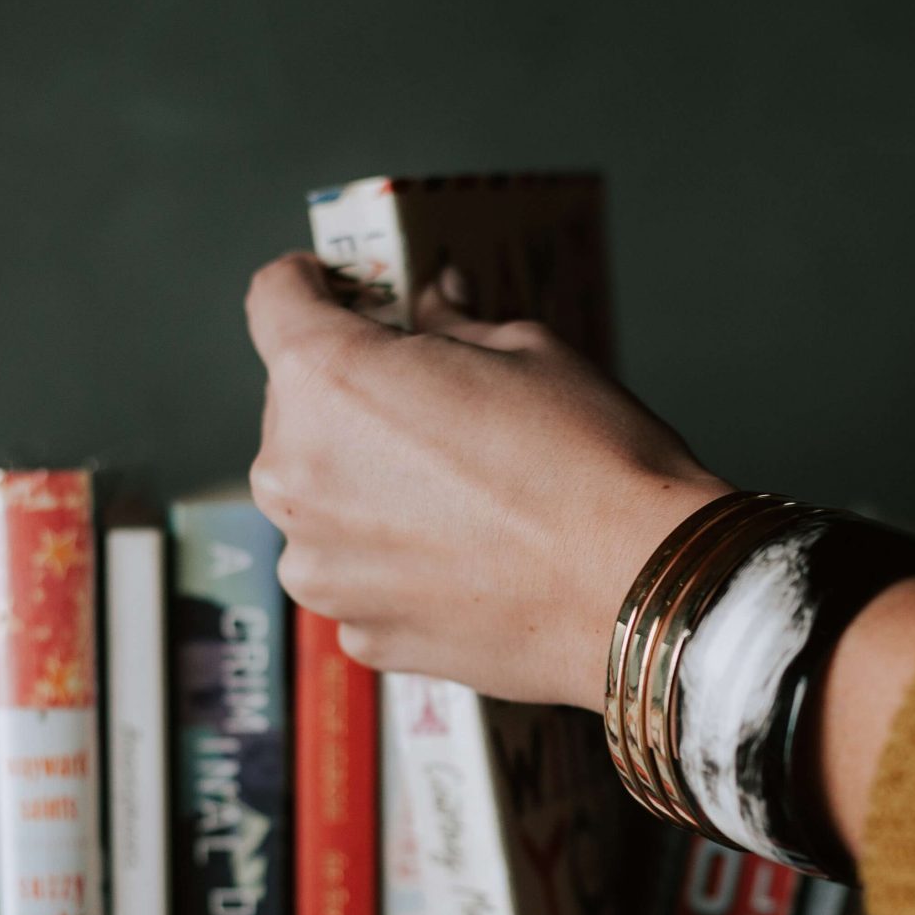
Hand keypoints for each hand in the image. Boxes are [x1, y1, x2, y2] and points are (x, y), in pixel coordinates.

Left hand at [245, 252, 730, 709]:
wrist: (641, 591)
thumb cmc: (591, 463)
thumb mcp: (528, 351)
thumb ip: (453, 326)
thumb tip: (434, 304)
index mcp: (328, 380)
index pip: (274, 300)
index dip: (307, 283)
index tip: (333, 288)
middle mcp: (296, 475)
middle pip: (297, 408)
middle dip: (352, 397)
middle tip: (432, 404)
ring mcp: (320, 566)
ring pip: (321, 500)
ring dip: (365, 485)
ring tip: (459, 495)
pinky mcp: (358, 631)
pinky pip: (357, 574)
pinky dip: (393, 559)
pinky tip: (466, 557)